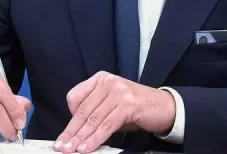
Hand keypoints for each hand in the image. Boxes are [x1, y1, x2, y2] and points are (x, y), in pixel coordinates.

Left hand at [53, 71, 175, 152]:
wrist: (165, 108)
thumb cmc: (137, 109)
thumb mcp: (112, 106)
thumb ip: (95, 114)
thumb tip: (76, 133)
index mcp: (100, 79)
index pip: (75, 97)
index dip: (69, 119)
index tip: (63, 135)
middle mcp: (108, 82)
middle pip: (83, 110)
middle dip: (71, 132)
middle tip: (61, 146)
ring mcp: (118, 91)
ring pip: (93, 119)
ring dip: (81, 138)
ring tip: (71, 150)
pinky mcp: (127, 104)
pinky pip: (106, 125)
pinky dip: (95, 139)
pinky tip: (88, 147)